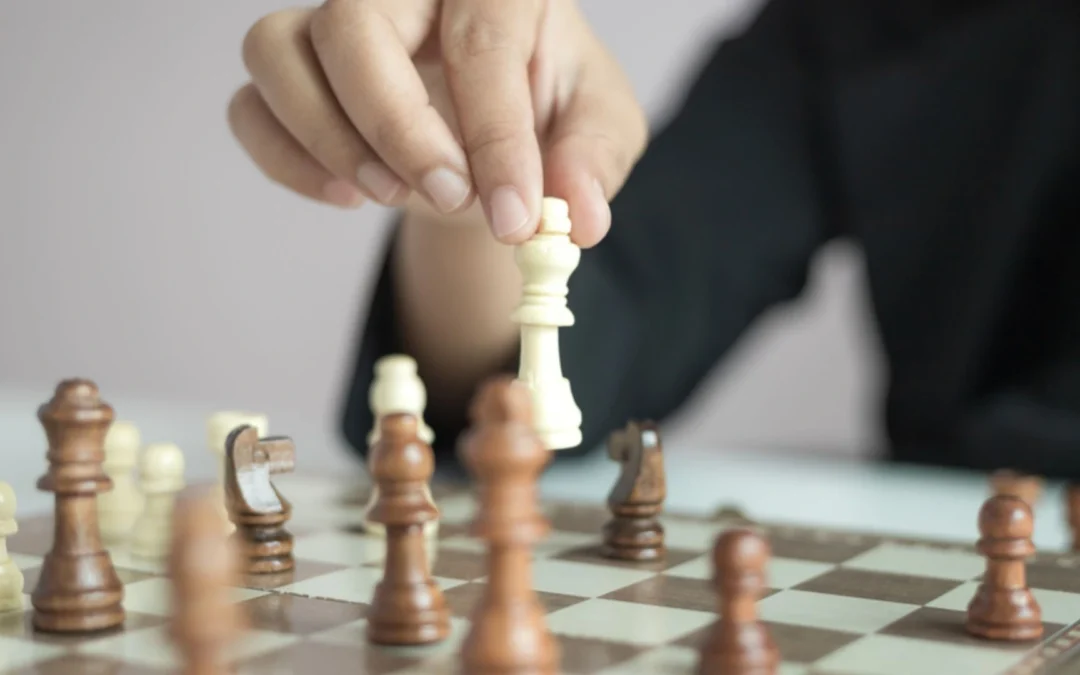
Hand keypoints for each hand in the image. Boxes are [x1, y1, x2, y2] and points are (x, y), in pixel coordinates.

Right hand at [228, 0, 646, 246]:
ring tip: (391, 195)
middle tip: (449, 197)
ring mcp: (332, 27)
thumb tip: (578, 217)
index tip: (517, 216)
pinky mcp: (291, 76)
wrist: (490, 139)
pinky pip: (249, 108)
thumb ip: (594, 161)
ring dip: (330, 140)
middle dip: (397, 126)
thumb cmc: (545, 114)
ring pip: (276, 50)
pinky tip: (347, 195)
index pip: (482, 38)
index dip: (499, 136)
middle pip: (353, 24)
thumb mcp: (597, 130)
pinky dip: (288, 163)